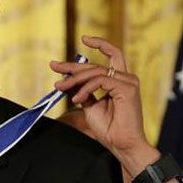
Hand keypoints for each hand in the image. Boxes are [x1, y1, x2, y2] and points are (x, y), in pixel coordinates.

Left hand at [50, 36, 159, 176]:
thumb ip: (83, 92)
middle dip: (72, 66)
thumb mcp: (90, 106)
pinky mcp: (127, 88)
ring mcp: (128, 82)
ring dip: (74, 79)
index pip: (109, 56)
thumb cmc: (109, 128)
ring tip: (60, 87)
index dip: (97, 44)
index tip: (83, 38)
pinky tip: (77, 98)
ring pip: (95, 71)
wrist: (121, 144)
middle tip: (54, 66)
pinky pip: (100, 81)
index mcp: (119, 80)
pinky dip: (85, 88)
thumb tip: (68, 81)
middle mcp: (126, 78)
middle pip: (95, 65)